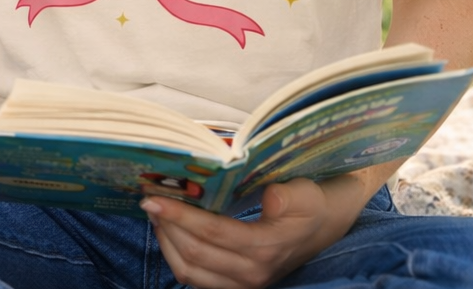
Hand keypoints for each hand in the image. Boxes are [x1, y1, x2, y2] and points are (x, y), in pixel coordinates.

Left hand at [141, 175, 370, 288]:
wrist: (324, 226)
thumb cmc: (310, 203)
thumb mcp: (307, 193)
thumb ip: (290, 196)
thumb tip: (271, 200)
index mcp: (266, 249)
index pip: (213, 234)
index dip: (181, 216)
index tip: (155, 197)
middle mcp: (251, 273)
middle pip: (195, 254)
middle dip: (167, 227)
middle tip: (148, 199)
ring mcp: (243, 284)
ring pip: (190, 272)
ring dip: (167, 243)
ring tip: (156, 214)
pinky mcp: (235, 285)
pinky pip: (196, 279)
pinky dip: (176, 256)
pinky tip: (169, 232)